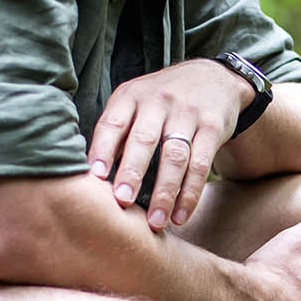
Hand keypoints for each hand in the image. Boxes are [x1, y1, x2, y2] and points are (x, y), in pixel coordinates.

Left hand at [87, 60, 249, 231]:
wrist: (212, 77)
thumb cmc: (161, 100)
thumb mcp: (135, 102)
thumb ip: (116, 132)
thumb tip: (87, 175)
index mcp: (131, 96)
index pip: (113, 123)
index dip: (102, 149)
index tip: (94, 176)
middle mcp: (158, 102)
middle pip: (144, 140)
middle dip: (132, 172)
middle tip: (122, 202)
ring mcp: (187, 114)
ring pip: (175, 156)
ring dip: (165, 192)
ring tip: (155, 222)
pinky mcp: (212, 128)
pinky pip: (201, 165)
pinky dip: (190, 194)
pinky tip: (180, 216)